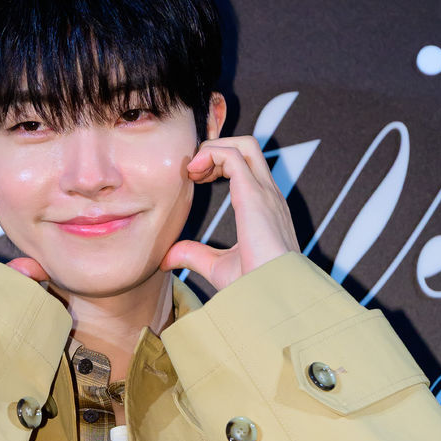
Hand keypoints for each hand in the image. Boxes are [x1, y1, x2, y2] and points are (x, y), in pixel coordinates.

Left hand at [160, 137, 299, 289]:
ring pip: (243, 145)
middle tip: (193, 173)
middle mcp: (267, 194)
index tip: (196, 180)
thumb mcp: (217, 267)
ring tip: (192, 171)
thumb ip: (194, 256)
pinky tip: (194, 173)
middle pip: (247, 148)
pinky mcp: (254, 195)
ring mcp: (264, 192)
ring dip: (212, 148)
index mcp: (263, 208)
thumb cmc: (254, 286)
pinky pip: (232, 156)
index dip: (218, 164)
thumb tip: (167, 258)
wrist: (273, 295)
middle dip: (216, 148)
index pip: (246, 167)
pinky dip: (210, 154)